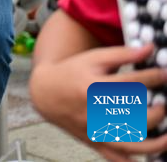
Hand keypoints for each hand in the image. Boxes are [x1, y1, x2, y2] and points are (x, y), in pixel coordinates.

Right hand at [30, 43, 166, 159]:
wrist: (45, 92)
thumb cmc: (70, 73)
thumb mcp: (93, 58)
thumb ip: (122, 54)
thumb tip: (148, 49)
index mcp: (95, 87)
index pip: (134, 83)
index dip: (156, 77)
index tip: (165, 74)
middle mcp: (95, 112)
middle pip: (137, 117)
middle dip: (159, 111)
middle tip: (165, 103)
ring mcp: (95, 130)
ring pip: (131, 144)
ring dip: (156, 143)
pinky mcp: (95, 142)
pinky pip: (116, 158)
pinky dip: (132, 160)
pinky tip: (148, 155)